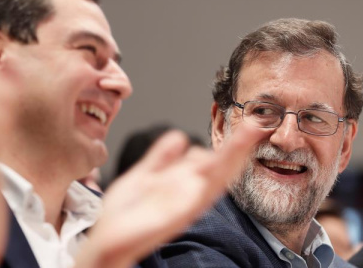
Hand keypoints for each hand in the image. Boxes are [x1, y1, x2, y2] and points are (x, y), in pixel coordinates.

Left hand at [76, 124, 259, 267]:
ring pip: (213, 179)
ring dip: (230, 158)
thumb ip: (161, 158)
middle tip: (254, 125)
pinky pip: (194, 200)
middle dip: (237, 146)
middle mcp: (187, 194)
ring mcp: (184, 205)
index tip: (245, 124)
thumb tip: (180, 136)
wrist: (108, 238)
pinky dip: (205, 185)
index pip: (211, 160)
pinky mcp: (174, 218)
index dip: (229, 144)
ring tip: (247, 137)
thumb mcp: (144, 175)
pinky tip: (215, 165)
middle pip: (219, 167)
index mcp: (182, 183)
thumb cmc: (126, 211)